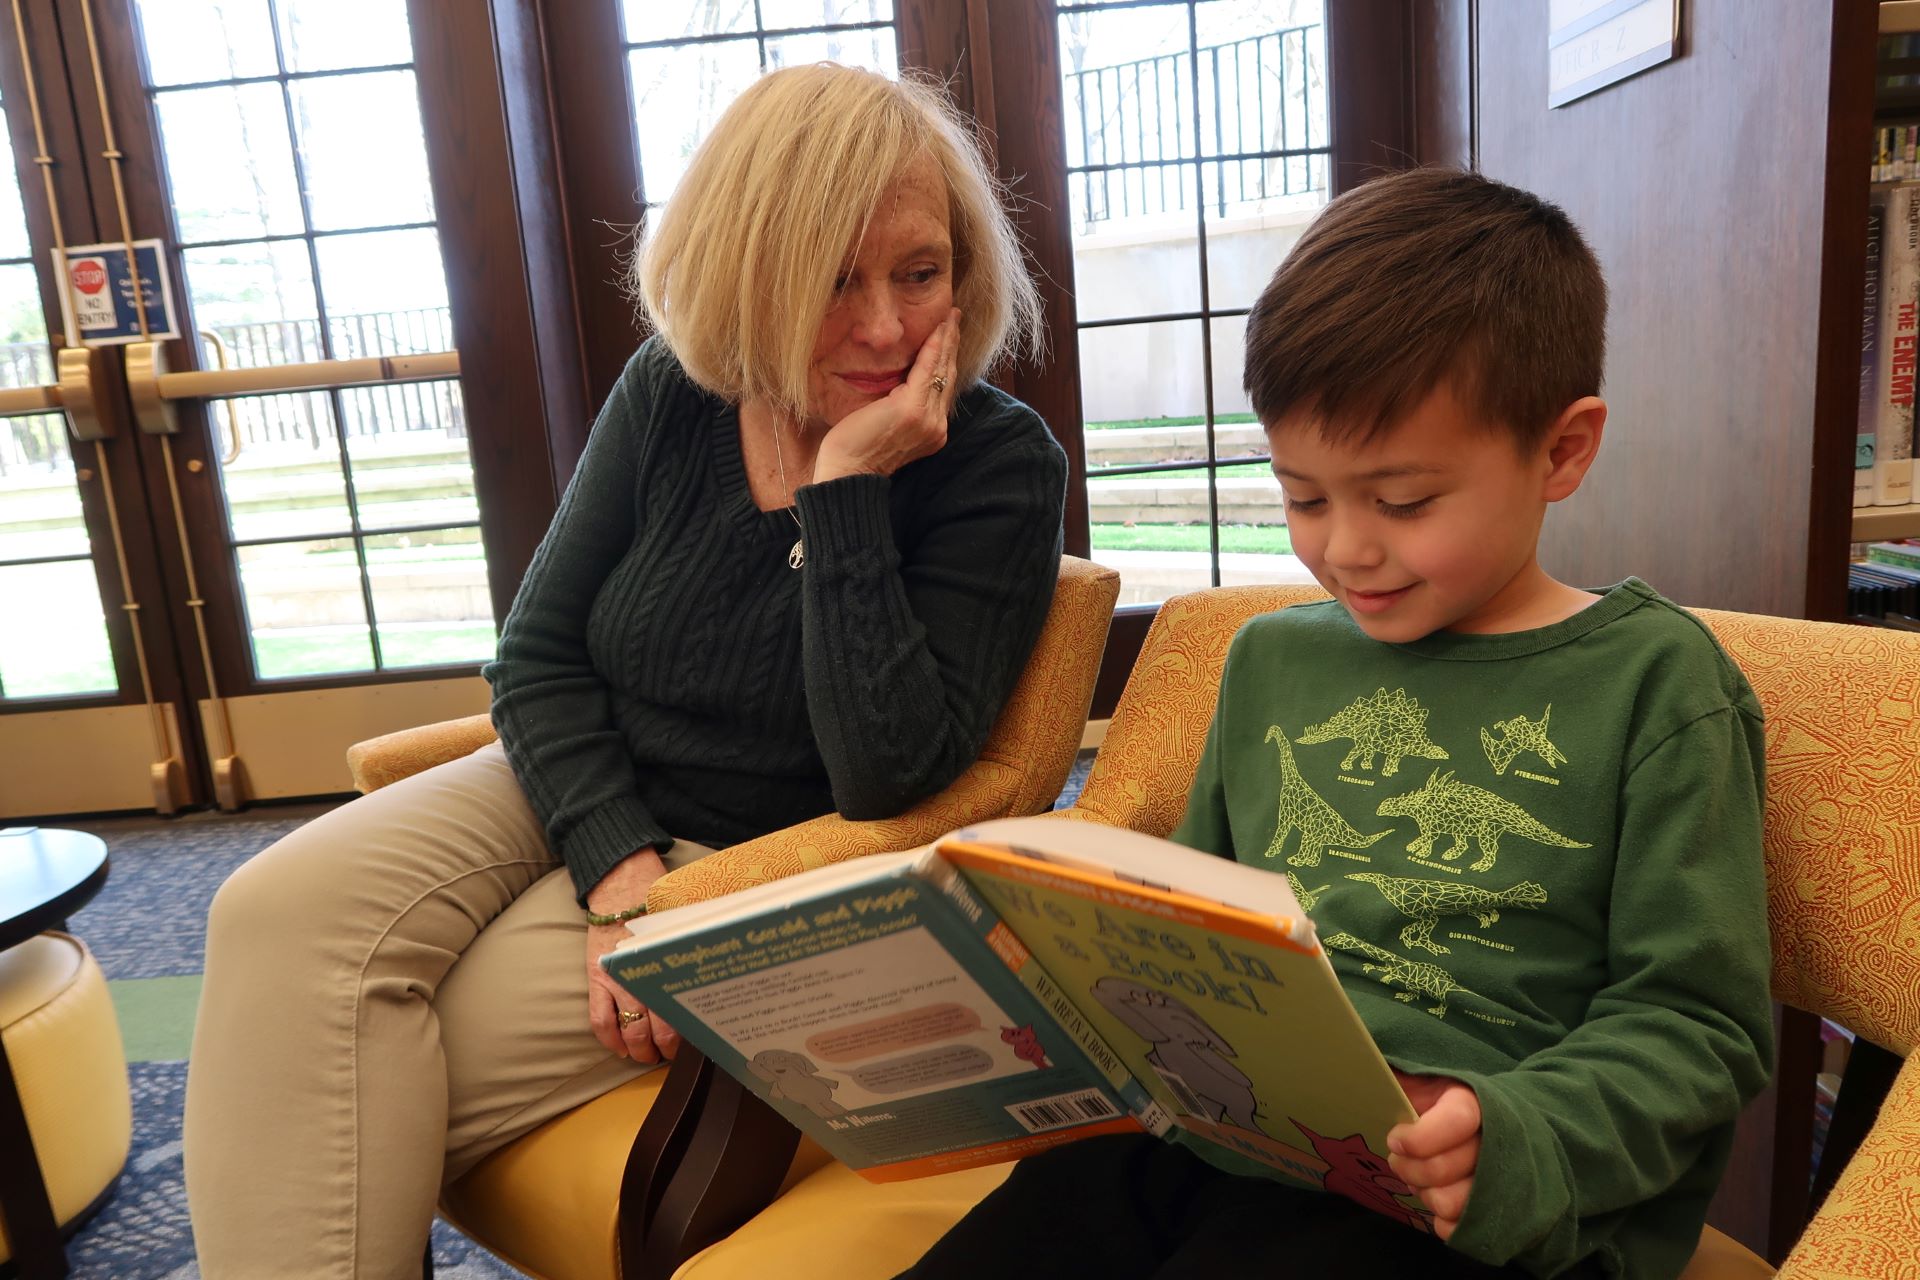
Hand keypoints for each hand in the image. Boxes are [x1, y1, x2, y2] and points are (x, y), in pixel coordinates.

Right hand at [585, 849, 680, 1062]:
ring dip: (640, 1050)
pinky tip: (620, 1051)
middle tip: (673, 1057)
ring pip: (629, 1030)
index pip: (681, 1006)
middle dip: (666, 1049)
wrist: (622, 882)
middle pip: (657, 1027)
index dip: (690, 1030)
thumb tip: (723, 971)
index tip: (700, 1040)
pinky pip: (599, 1019)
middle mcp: (643, 976)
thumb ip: (697, 952)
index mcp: (668, 963)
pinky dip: (610, 1040)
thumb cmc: (660, 902)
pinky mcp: (596, 979)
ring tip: (649, 1057)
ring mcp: (617, 980)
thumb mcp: (684, 927)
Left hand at [812, 309, 960, 482]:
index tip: (948, 337)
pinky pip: (927, 370)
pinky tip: (938, 330)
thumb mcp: (885, 426)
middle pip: (948, 376)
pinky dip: (934, 347)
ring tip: (949, 318)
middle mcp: (936, 426)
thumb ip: (899, 407)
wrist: (847, 473)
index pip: (942, 388)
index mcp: (931, 431)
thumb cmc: (856, 451)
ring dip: (946, 340)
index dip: (947, 361)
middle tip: (954, 317)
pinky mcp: (912, 410)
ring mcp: (927, 419)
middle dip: (952, 344)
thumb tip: (897, 383)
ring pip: (942, 370)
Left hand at [1387, 1071, 1481, 1239]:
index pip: (1460, 1119)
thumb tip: (1357, 1064)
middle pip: (1448, 1167)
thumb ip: (1394, 1073)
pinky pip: (1460, 1227)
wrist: (1472, 1121)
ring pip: (1454, 1203)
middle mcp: (1493, 1140)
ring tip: (1417, 1177)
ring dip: (1425, 1193)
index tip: (1395, 1139)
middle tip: (1397, 1157)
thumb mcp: (1414, 1076)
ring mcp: (1497, 1179)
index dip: (1422, 1136)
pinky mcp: (1490, 1209)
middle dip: (1410, 1167)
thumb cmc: (1431, 1098)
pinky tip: (1432, 1196)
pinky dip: (1439, 1220)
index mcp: (1473, 1100)